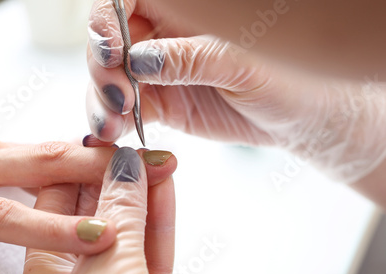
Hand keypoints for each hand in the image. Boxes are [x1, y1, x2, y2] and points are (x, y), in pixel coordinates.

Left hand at [16, 147, 181, 273]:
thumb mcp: (112, 272)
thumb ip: (121, 215)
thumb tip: (125, 167)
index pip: (54, 208)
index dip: (79, 170)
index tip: (104, 146)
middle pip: (93, 218)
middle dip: (116, 181)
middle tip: (136, 150)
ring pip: (126, 235)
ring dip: (142, 197)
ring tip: (157, 162)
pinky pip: (149, 255)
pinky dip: (158, 223)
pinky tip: (165, 192)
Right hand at [86, 0, 385, 182]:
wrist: (297, 117)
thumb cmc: (286, 76)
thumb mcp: (243, 62)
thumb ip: (190, 58)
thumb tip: (139, 59)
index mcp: (185, 8)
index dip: (107, 21)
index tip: (112, 51)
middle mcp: (164, 34)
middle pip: (109, 41)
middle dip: (103, 68)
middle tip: (118, 97)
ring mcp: (158, 71)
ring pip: (110, 78)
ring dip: (102, 100)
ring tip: (112, 126)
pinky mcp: (160, 103)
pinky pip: (124, 110)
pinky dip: (112, 121)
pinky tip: (111, 134)